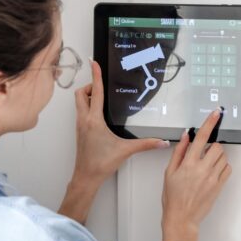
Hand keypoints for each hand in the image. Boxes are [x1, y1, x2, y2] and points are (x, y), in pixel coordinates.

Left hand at [59, 61, 168, 223]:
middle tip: (102, 87)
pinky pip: (80, 112)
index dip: (95, 76)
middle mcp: (84, 120)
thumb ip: (146, 144)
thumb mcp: (126, 150)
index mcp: (94, 120)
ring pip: (78, 103)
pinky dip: (87, 107)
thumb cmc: (101, 164)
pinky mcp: (80, 131)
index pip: (95, 93)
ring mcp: (80, 125)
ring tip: (102, 99)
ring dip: (87, 96)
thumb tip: (162, 142)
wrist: (86, 177)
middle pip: (80, 94)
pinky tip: (99, 114)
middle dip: (90, 86)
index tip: (94, 63)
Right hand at [161, 109, 231, 240]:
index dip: (210, 123)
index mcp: (188, 164)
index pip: (202, 137)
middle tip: (204, 153)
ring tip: (207, 165)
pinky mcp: (219, 186)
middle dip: (212, 146)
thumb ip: (179, 152)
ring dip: (218, 156)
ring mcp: (213, 178)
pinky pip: (228, 169)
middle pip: (217, 146)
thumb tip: (186, 136)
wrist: (182, 217)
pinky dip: (223, 166)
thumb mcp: (169, 172)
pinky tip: (213, 172)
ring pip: (224, 157)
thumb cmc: (173, 197)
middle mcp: (202, 169)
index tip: (216, 113)